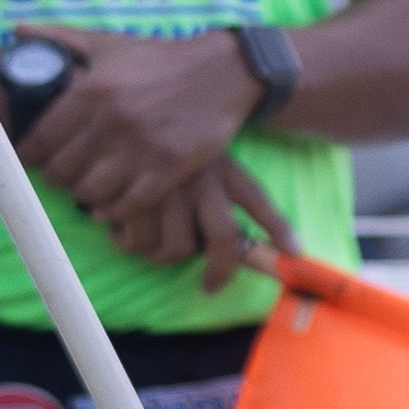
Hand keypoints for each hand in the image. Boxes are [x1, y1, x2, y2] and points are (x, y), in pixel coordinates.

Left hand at [23, 26, 264, 236]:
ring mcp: (142, 147)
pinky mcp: (171, 167)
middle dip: (56, 178)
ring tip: (86, 189)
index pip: (40, 139)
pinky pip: (130, 204)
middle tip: (62, 176)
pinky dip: (114, 211)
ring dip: (84, 196)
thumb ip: (61, 38)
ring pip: (91, 191)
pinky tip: (110, 206)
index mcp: (92, 90)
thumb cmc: (160, 58)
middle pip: (62, 171)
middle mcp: (112, 121)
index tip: (32, 160)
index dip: (29, 156)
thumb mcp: (109, 43)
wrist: (224, 70)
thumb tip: (17, 30)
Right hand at [92, 156, 289, 288]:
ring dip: (163, 256)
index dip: (280, 229)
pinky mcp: (130, 196)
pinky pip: (136, 241)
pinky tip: (121, 228)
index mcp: (224, 170)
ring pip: (175, 249)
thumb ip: (231, 204)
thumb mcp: (206, 165)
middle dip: (220, 271)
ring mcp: (168, 187)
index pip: (258, 200)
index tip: (293, 252)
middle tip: (211, 282)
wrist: (115, 126)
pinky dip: (127, 244)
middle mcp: (201, 178)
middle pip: (223, 240)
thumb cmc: (163, 159)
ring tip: (153, 241)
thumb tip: (273, 249)